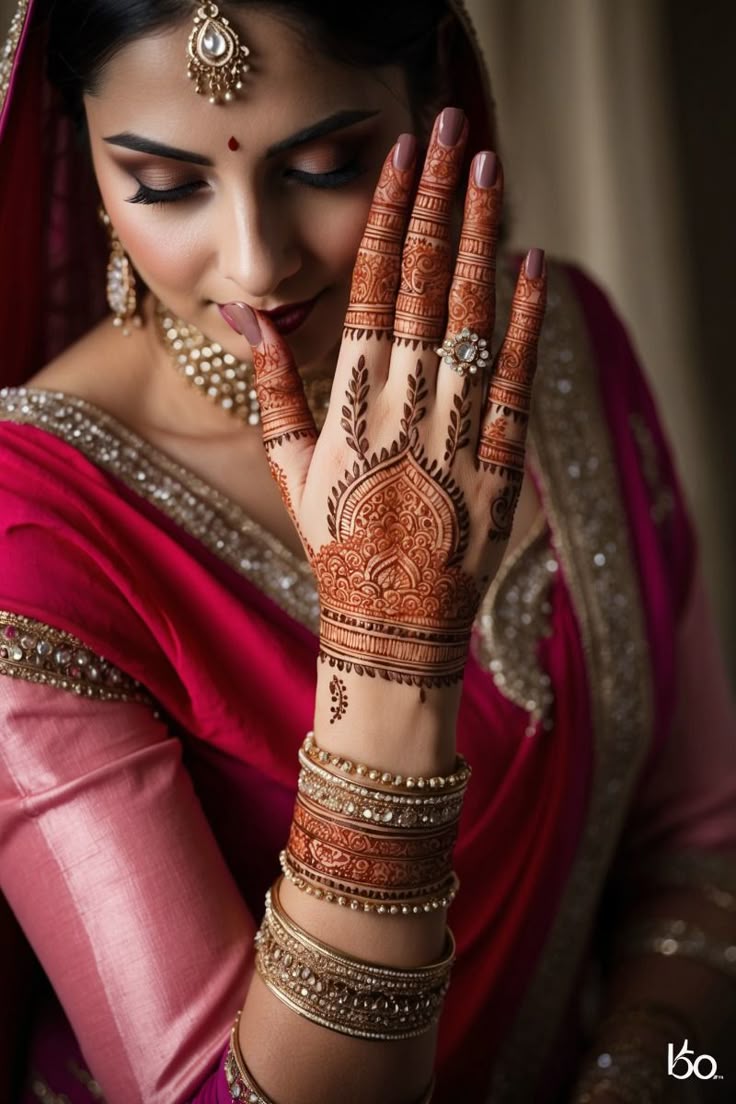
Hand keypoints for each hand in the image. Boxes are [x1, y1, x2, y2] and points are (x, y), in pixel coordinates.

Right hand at [244, 108, 545, 693]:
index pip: (371, 284)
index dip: (387, 215)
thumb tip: (246, 317)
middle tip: (451, 131)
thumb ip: (271, 388)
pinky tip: (532, 266)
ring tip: (490, 171)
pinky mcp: (500, 455)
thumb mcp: (287, 468)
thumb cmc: (336, 540)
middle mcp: (406, 399)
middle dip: (438, 199)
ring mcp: (458, 424)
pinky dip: (527, 320)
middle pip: (423, 279)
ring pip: (471, 313)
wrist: (393, 617)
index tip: (399, 158)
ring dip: (482, 237)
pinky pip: (517, 376)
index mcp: (351, 396)